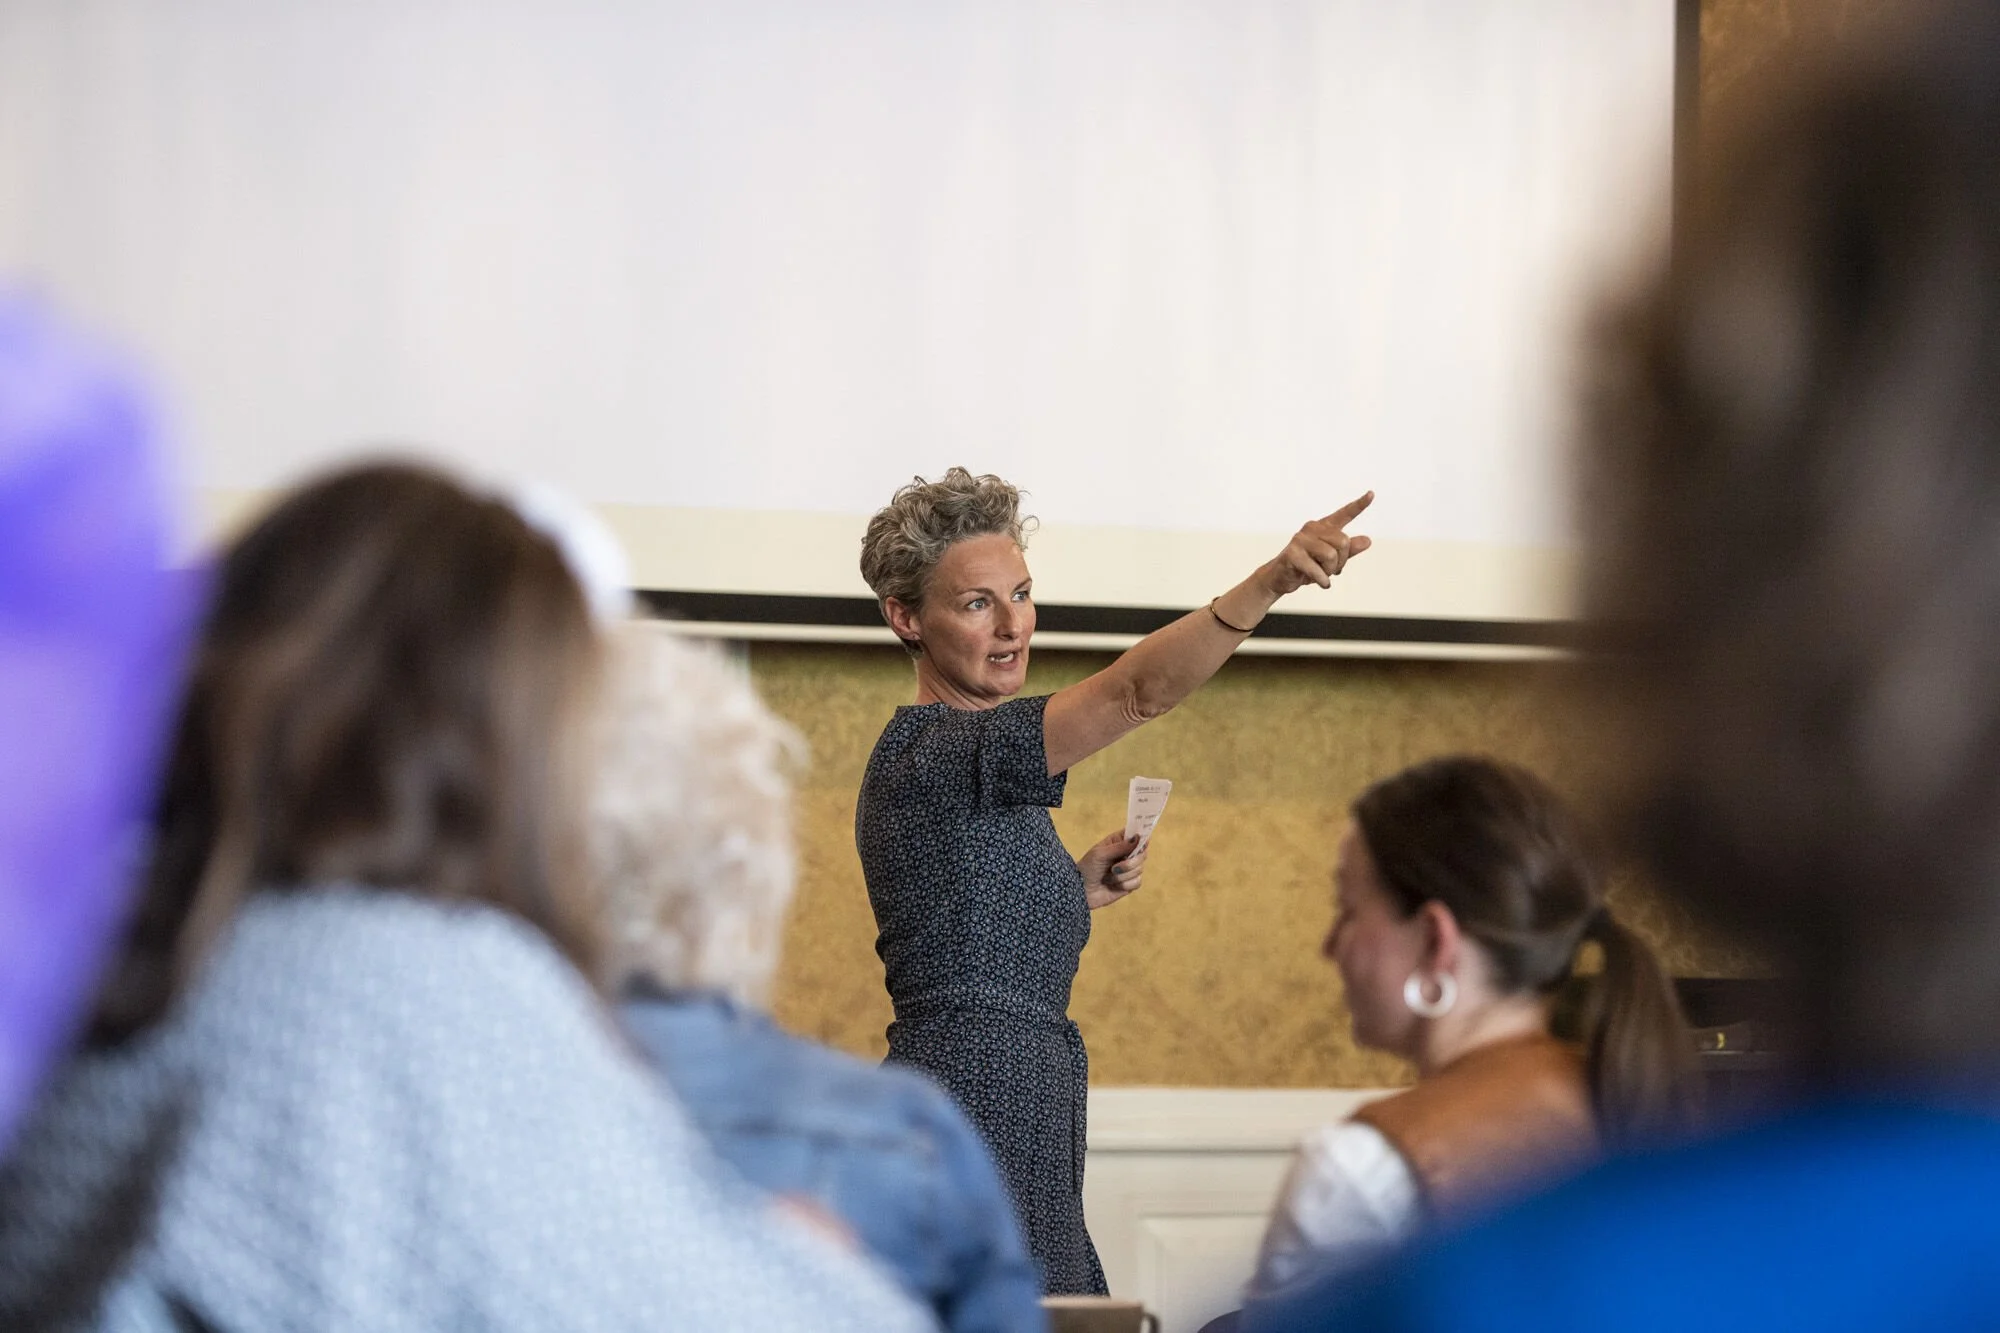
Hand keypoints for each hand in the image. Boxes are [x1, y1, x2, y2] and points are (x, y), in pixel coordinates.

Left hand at [1078, 830, 1146, 909]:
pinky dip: (1124, 884)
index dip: (1141, 837)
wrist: (1081, 891)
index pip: (1137, 835)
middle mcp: (1126, 854)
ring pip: (1140, 869)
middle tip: (1115, 867)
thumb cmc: (1087, 868)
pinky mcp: (1130, 884)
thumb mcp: (1100, 854)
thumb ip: (1120, 846)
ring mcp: (1129, 870)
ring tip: (1108, 877)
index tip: (1142, 841)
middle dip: (1130, 863)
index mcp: (1119, 842)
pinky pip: (1137, 882)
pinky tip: (1113, 885)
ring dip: (1122, 875)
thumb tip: (1138, 837)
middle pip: (1143, 854)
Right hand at [1260, 491, 1374, 596]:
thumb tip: (1368, 541)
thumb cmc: (1306, 566)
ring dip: (1329, 571)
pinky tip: (1321, 583)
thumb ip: (1349, 550)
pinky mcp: (1292, 553)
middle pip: (1343, 542)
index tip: (1372, 494)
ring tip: (1321, 574)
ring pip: (1331, 555)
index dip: (1359, 505)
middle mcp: (1312, 528)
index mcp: (1323, 527)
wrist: (1280, 578)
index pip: (1344, 514)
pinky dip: (1322, 579)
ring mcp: (1301, 539)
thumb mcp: (1331, 560)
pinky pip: (1317, 569)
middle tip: (1329, 570)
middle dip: (1341, 561)